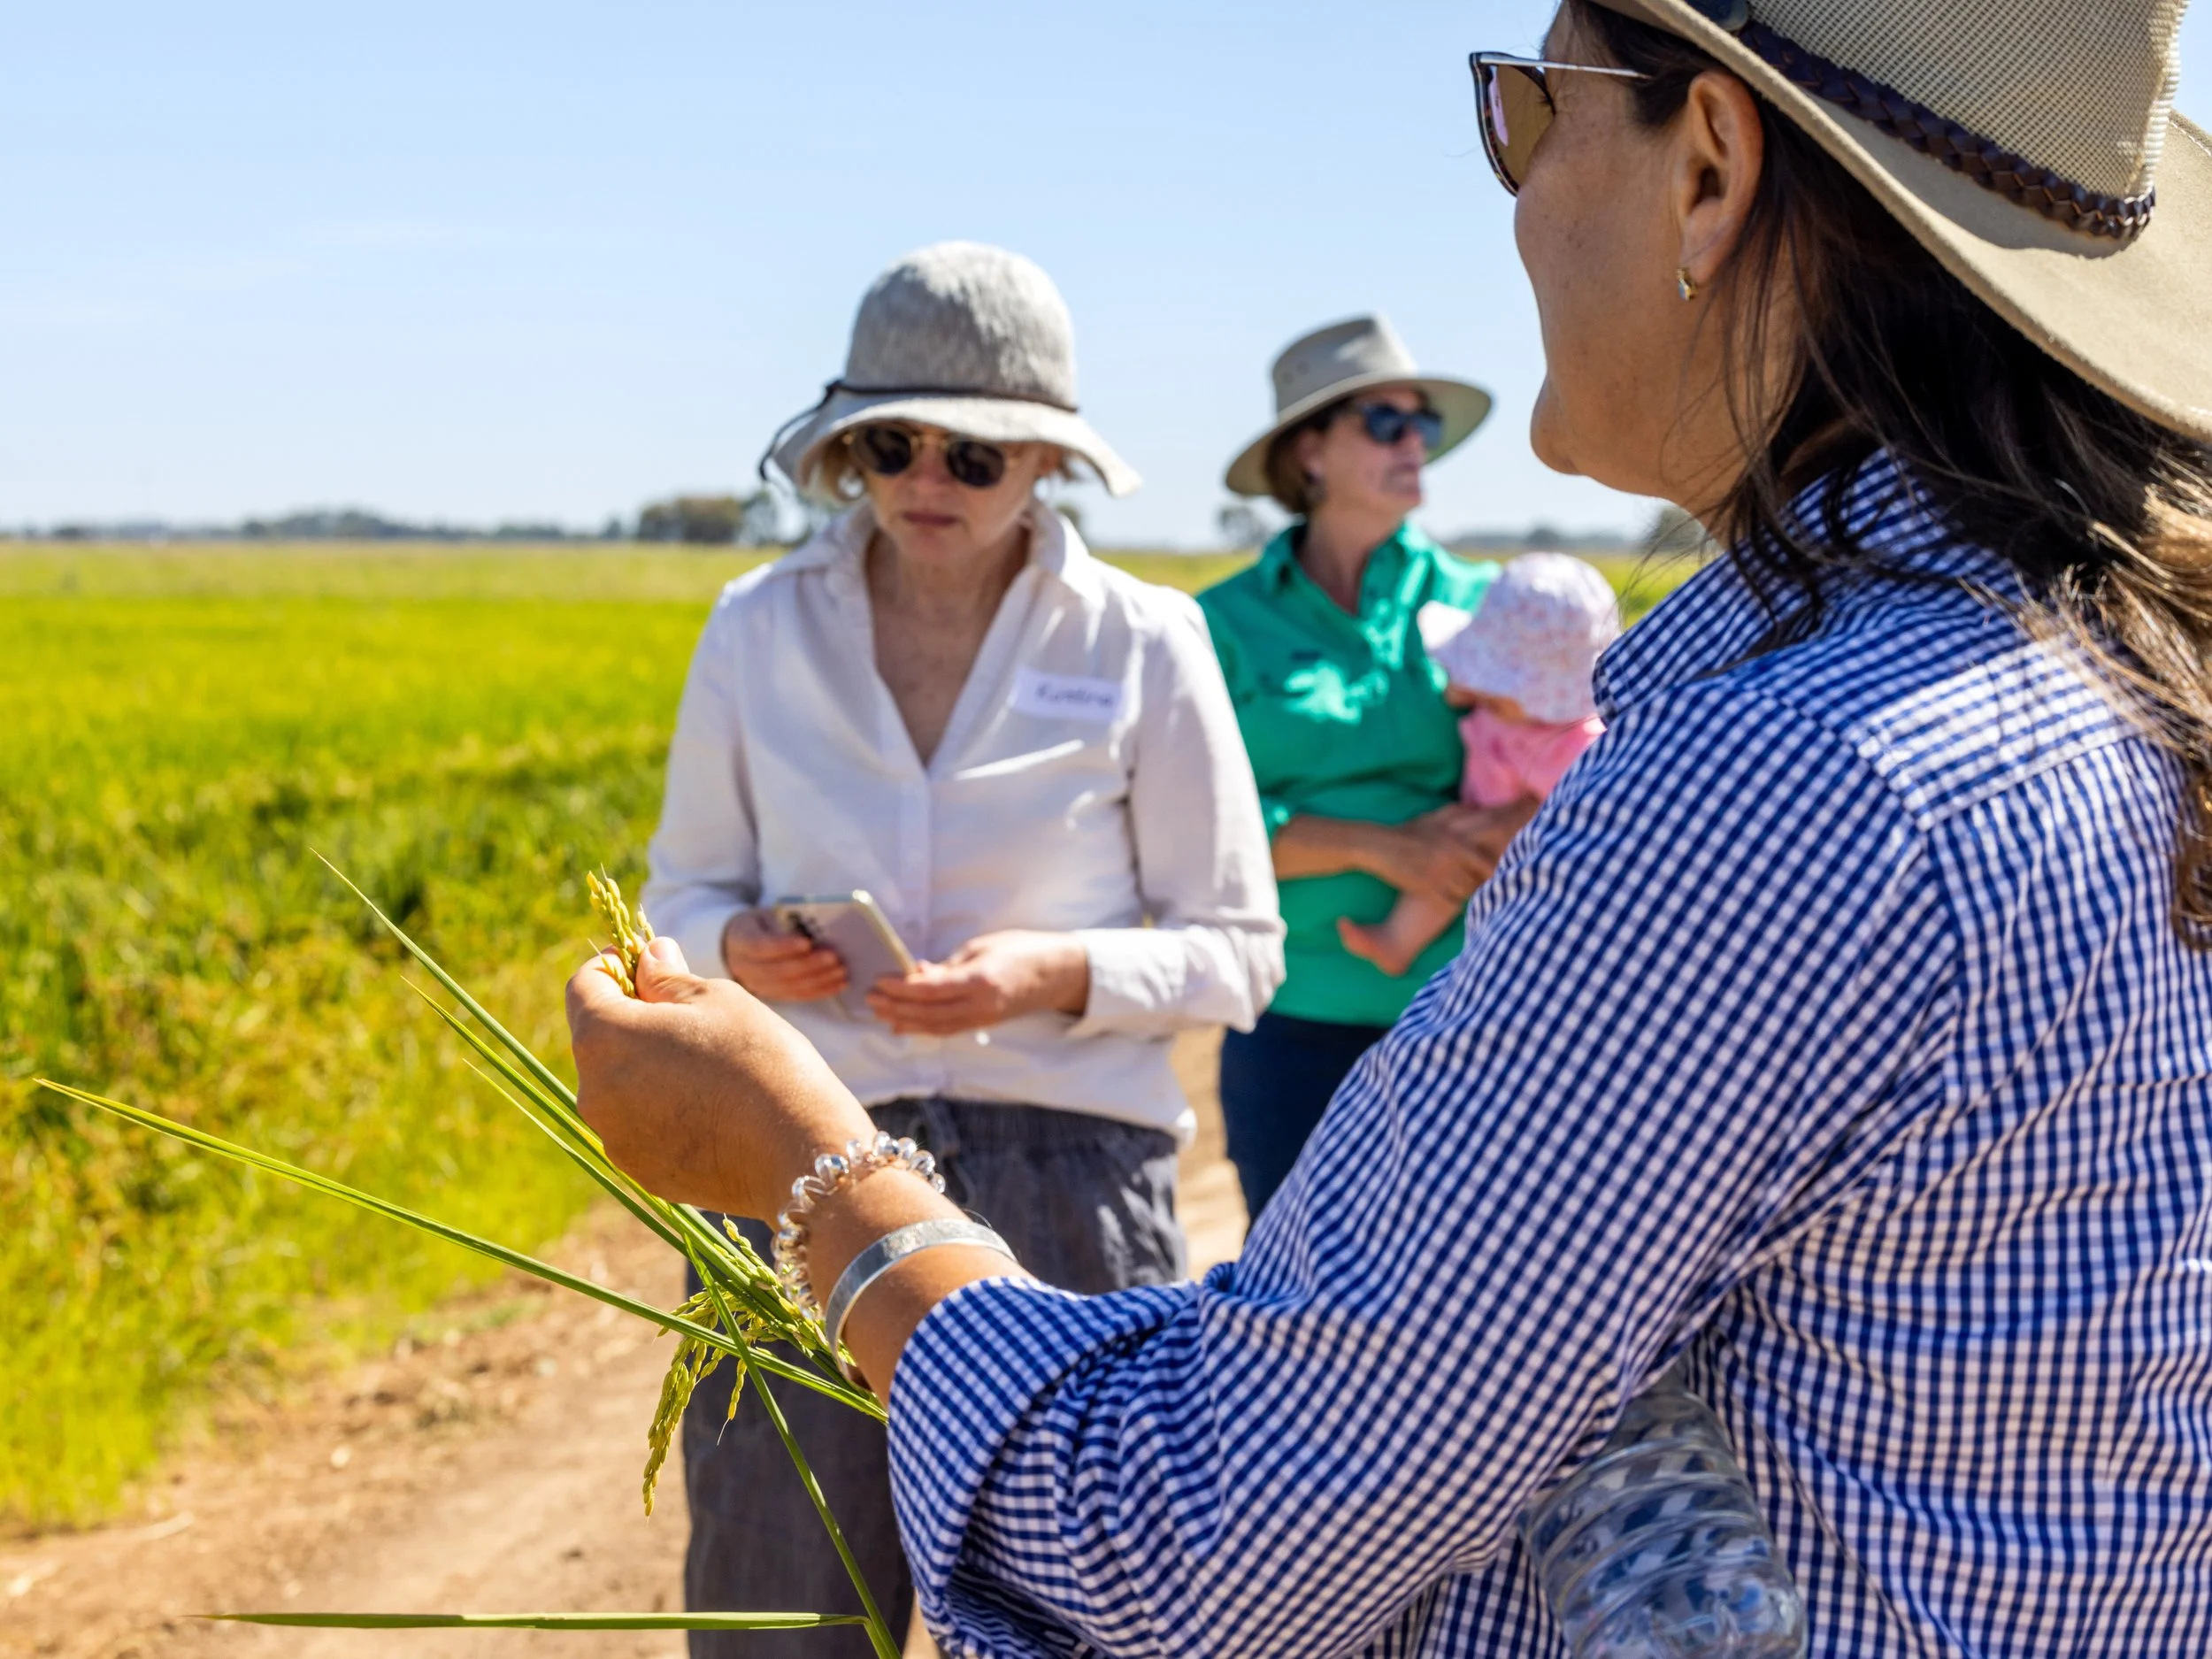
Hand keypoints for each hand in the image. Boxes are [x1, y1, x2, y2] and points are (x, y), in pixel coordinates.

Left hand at [566, 937, 874, 1218]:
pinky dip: (659, 1109)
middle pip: (597, 1039)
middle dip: (631, 1019)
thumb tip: (647, 956)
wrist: (797, 1150)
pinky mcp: (640, 1170)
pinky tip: (707, 1107)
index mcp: (605, 1037)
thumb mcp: (717, 999)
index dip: (611, 966)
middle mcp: (594, 1092)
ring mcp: (614, 1138)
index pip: (584, 987)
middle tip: (686, 1014)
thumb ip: (667, 977)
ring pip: (617, 1086)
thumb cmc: (760, 1060)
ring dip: (645, 1066)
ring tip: (703, 1066)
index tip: (644, 962)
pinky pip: (639, 1126)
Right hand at [722, 908, 848, 1002]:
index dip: (784, 947)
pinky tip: (839, 984)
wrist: (741, 944)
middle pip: (778, 971)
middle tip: (834, 957)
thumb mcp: (767, 915)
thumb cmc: (762, 924)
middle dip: (808, 965)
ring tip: (841, 971)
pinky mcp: (773, 994)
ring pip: (789, 987)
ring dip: (818, 980)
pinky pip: (797, 996)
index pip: (761, 947)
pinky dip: (820, 991)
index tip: (807, 942)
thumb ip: (786, 921)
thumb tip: (820, 929)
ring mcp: (757, 985)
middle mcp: (745, 967)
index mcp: (741, 940)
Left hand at [865, 930, 1089, 1036]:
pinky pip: (947, 1029)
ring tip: (880, 1012)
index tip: (880, 980)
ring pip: (935, 1027)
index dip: (902, 988)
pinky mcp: (984, 1023)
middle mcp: (981, 1005)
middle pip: (928, 1013)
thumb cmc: (1021, 950)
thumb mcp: (982, 947)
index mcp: (981, 981)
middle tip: (870, 998)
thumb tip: (918, 973)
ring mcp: (983, 1018)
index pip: (932, 990)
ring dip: (904, 1021)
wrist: (1056, 973)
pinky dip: (922, 1028)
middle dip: (896, 1007)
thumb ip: (949, 964)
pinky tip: (904, 1024)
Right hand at [1368, 800, 1537, 903]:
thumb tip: (1478, 809)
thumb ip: (1457, 813)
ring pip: (1464, 894)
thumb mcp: (1433, 817)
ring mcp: (1439, 876)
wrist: (1378, 846)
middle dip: (1479, 885)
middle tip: (1480, 889)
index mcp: (1456, 843)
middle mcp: (1451, 860)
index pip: (1487, 864)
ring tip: (1464, 895)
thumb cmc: (1406, 831)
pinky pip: (1449, 904)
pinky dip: (1451, 904)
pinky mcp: (1426, 890)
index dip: (1492, 873)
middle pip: (1477, 882)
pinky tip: (1448, 900)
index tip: (1493, 877)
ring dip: (1466, 895)